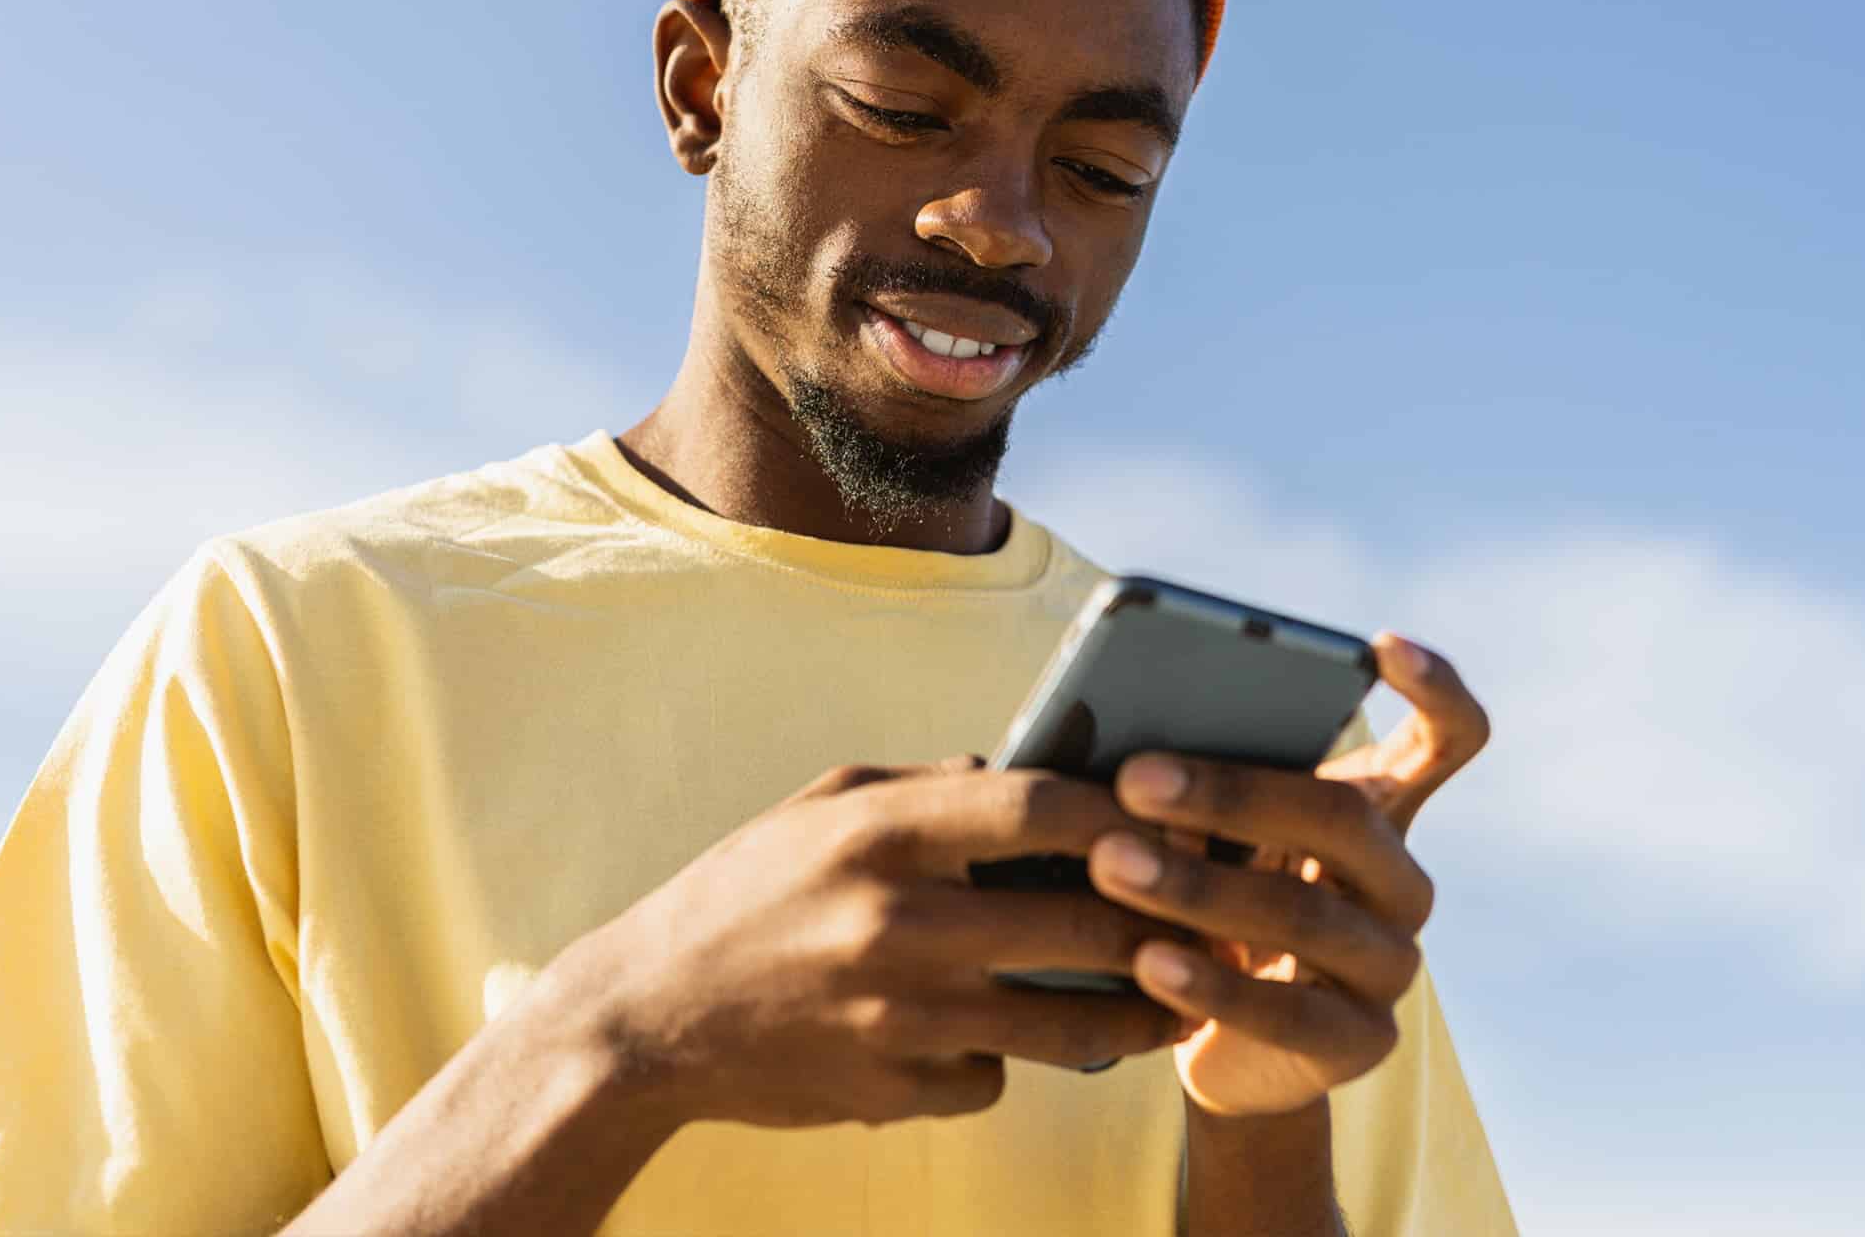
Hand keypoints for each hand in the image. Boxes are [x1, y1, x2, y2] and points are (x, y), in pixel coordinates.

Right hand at [544, 756, 1198, 1132]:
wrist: (646, 1019)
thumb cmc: (746, 891)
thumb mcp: (824, 807)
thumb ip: (929, 786)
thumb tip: (1033, 772)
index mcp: (883, 832)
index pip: (1041, 808)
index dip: (1126, 810)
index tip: (1181, 815)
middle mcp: (897, 923)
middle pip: (1083, 927)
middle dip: (1166, 925)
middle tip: (1218, 920)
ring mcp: (898, 1019)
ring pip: (1068, 1028)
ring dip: (1134, 1017)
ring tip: (1168, 1002)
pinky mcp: (892, 1092)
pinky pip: (994, 1079)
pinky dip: (1006, 1063)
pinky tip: (996, 1040)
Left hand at [1088, 632, 1490, 1116]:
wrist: (1215, 1039)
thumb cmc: (1201, 901)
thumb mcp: (1199, 835)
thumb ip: (1190, 787)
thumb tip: (1118, 748)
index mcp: (1377, 808)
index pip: (1448, 739)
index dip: (1433, 689)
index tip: (1381, 644)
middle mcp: (1400, 881)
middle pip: (1343, 819)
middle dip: (1230, 792)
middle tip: (1132, 776)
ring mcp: (1390, 964)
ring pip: (1306, 915)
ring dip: (1196, 887)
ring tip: (1109, 863)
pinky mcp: (1362, 1043)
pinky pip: (1288, 1014)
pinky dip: (1210, 986)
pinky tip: (1147, 963)